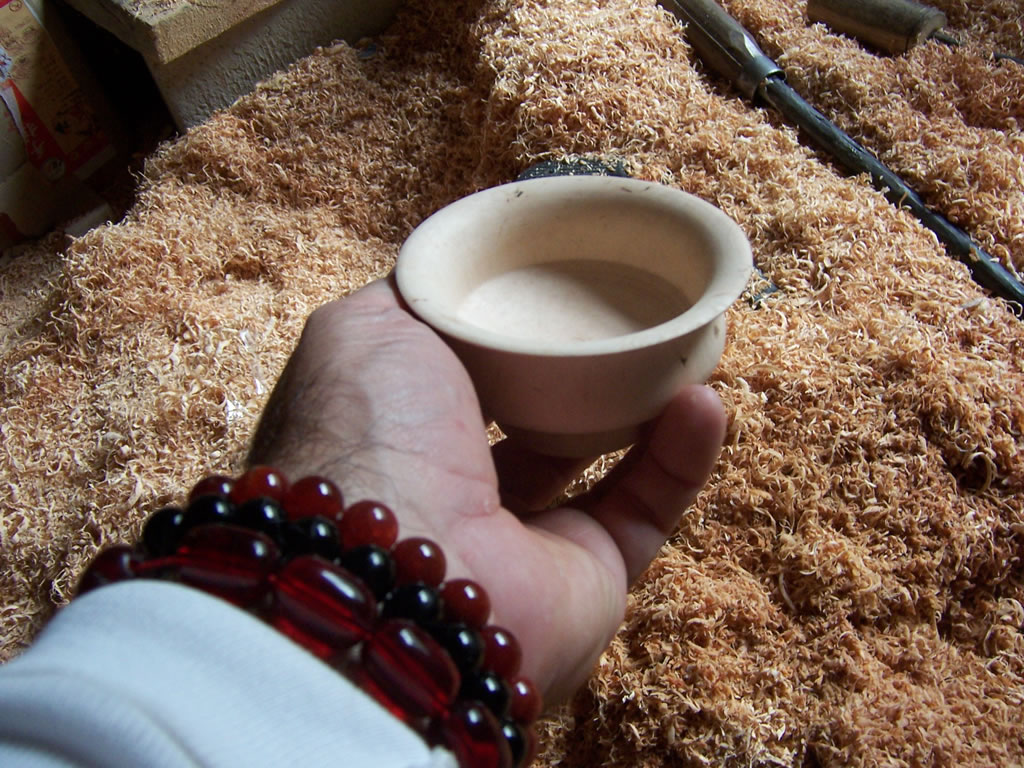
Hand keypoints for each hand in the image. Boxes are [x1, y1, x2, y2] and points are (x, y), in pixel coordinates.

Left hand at [248, 278, 725, 703]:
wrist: (404, 567)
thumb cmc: (375, 435)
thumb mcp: (366, 331)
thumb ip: (410, 298)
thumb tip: (451, 280)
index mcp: (405, 436)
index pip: (467, 380)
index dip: (511, 337)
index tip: (555, 292)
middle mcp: (461, 492)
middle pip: (538, 420)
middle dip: (584, 372)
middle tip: (629, 320)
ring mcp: (526, 541)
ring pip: (602, 464)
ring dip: (645, 407)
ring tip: (683, 348)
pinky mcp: (589, 577)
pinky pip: (647, 510)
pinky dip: (681, 458)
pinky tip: (704, 402)